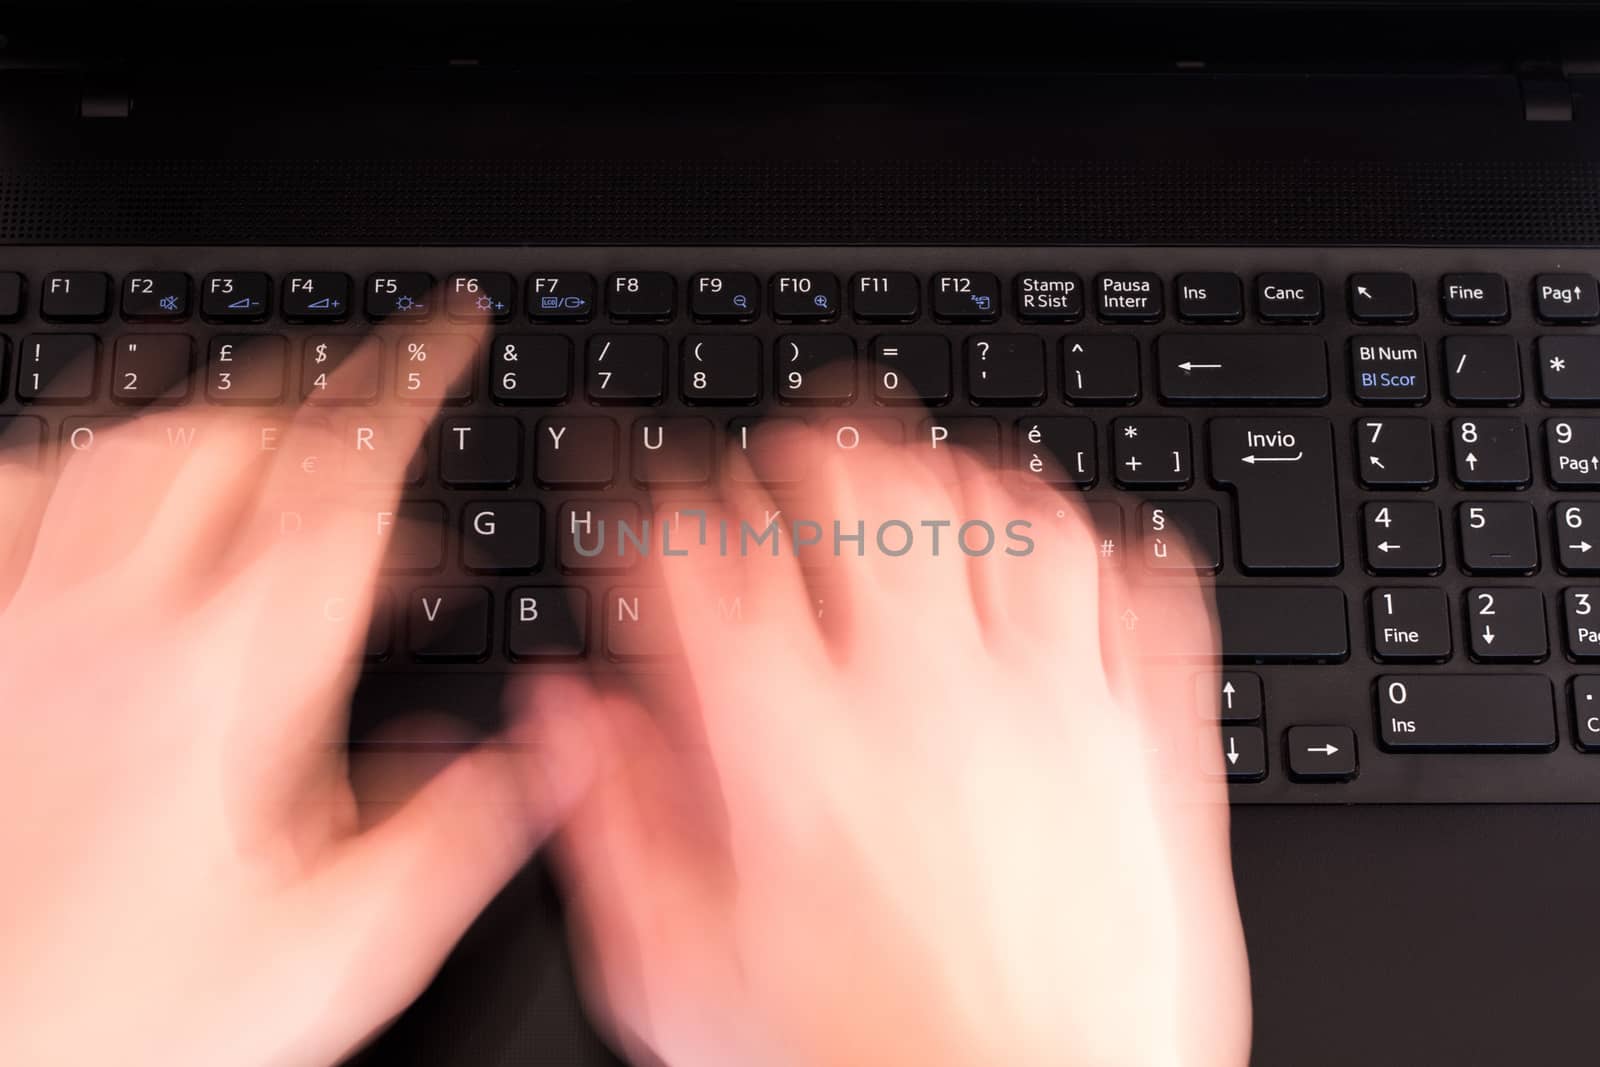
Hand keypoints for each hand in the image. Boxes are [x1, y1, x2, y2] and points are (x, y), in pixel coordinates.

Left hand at [0, 316, 586, 1066]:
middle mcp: (122, 629)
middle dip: (323, 396)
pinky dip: (73, 462)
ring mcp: (28, 634)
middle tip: (380, 407)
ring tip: (270, 428)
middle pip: (231, 436)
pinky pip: (8, 502)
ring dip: (211, 413)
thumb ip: (463, 834)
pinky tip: (109, 484)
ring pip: (116, 448)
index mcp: (233, 681)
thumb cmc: (136, 1019)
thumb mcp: (343, 949)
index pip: (343, 480)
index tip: (450, 333)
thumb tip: (550, 748)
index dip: (409, 386)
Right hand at [537, 433, 1250, 1066]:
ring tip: (923, 494)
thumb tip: (571, 717)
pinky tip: (1060, 556)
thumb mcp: (681, 981)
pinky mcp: (1146, 745)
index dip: (668, 505)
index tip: (666, 516)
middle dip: (804, 453)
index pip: (706, 551)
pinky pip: (1139, 587)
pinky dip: (1096, 543)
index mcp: (791, 745)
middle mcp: (919, 699)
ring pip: (1005, 510)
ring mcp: (1047, 709)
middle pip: (860, 487)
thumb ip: (614, 827)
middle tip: (788, 474)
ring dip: (951, 479)